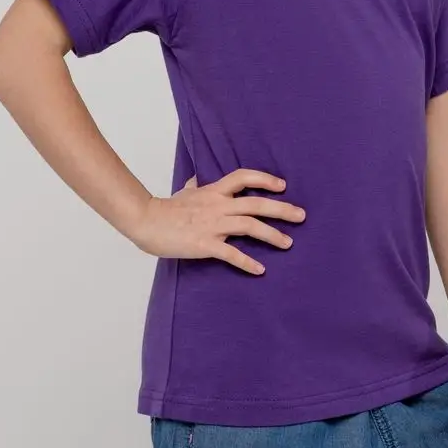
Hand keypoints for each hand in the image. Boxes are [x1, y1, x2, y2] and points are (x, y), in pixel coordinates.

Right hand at [128, 168, 305, 275]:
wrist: (146, 221)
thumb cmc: (164, 209)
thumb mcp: (182, 193)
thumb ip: (193, 187)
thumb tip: (194, 180)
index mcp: (214, 192)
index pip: (243, 177)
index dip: (265, 179)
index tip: (283, 186)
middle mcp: (218, 206)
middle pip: (256, 203)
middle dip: (282, 209)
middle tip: (301, 215)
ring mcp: (213, 225)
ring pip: (250, 226)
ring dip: (272, 235)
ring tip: (288, 243)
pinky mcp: (205, 244)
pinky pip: (231, 253)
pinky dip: (247, 262)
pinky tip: (260, 269)